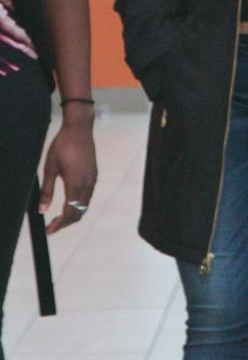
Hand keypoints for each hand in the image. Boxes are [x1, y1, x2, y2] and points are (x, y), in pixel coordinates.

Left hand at [40, 115, 97, 234]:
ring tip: (59, 216)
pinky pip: (88, 196)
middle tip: (51, 226)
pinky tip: (69, 202)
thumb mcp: (49, 168)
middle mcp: (87, 183)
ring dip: (73, 214)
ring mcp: (92, 178)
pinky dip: (79, 204)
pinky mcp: (94, 174)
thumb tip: (42, 210)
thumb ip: (47, 191)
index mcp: (75, 183)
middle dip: (66, 222)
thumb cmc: (62, 146)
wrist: (79, 129)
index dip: (59, 225)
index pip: (69, 212)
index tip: (49, 230)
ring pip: (85, 205)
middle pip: (79, 212)